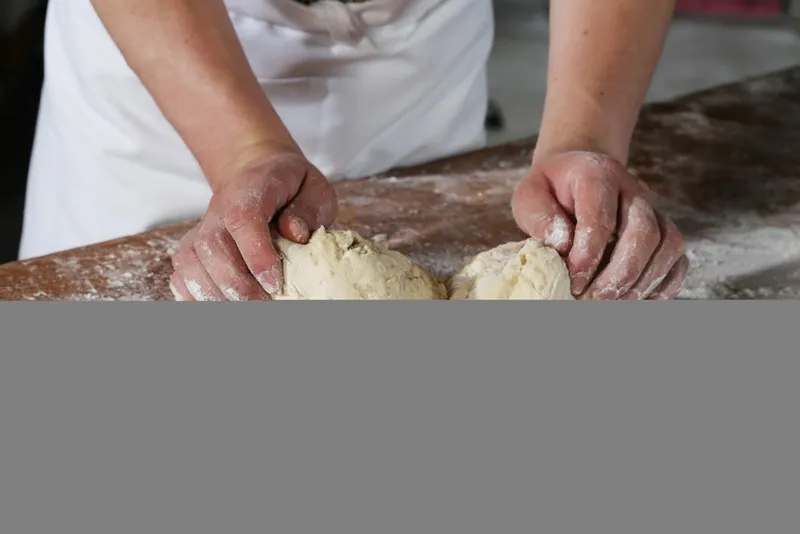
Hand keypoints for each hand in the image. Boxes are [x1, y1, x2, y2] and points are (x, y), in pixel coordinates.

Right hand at [170, 152, 337, 300]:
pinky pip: (181, 271)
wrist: (262, 176)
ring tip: (243, 308)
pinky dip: (194, 294)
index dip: (256, 255)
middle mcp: (220, 206)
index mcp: (253, 188)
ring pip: (190, 260)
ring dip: (213, 292)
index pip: (243, 219)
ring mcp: (203, 225)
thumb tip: (296, 234)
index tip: (274, 283)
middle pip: (212, 245)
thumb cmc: (294, 189)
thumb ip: (309, 210)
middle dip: (235, 283)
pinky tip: (219, 305)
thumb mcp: (315, 190)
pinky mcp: (194, 244)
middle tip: (263, 303)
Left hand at [511, 151, 687, 299]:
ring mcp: (654, 209)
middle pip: (644, 231)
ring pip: (669, 244)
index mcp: (597, 175)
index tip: (574, 282)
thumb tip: (562, 246)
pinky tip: (640, 299)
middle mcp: (633, 190)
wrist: (575, 174)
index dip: (588, 255)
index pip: (600, 218)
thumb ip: (540, 218)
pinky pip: (678, 257)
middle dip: (623, 272)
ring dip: (646, 280)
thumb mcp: (530, 197)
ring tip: (617, 303)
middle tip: (598, 299)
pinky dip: (665, 283)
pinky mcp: (663, 229)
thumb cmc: (551, 192)